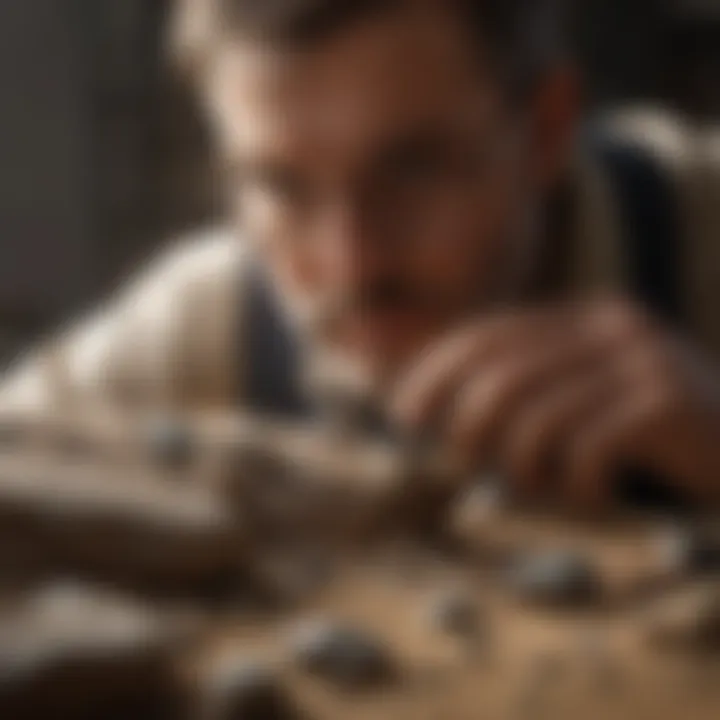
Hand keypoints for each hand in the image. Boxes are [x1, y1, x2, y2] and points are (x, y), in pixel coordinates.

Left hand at [391, 298, 719, 509]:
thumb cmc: (653, 439)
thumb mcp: (583, 403)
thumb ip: (527, 395)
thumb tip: (438, 414)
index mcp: (582, 319)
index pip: (486, 335)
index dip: (435, 372)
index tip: (404, 412)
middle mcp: (610, 326)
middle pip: (502, 376)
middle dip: (466, 425)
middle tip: (465, 461)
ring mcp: (643, 359)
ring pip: (537, 417)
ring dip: (524, 466)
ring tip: (542, 485)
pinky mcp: (668, 402)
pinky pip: (586, 448)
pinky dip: (577, 485)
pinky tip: (595, 496)